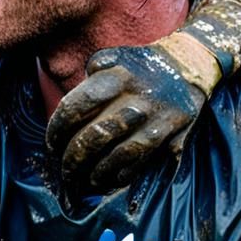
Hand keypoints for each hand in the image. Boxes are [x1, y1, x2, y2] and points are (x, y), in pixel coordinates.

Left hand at [48, 39, 212, 193]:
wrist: (188, 65)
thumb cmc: (137, 66)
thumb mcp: (110, 60)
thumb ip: (86, 82)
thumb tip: (65, 115)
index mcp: (115, 76)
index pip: (75, 107)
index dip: (57, 130)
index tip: (52, 143)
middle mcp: (135, 97)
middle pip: (94, 136)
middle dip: (73, 158)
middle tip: (64, 169)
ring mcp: (155, 117)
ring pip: (118, 154)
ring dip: (96, 172)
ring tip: (84, 180)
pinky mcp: (171, 133)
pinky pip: (142, 161)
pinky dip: (121, 174)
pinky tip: (108, 180)